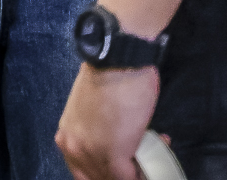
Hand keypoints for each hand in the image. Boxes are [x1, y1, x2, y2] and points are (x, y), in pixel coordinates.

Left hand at [57, 62, 159, 179]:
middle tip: (141, 160)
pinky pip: (130, 177)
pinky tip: (160, 144)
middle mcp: (72, 149)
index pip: (85, 170)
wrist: (119, 60)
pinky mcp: (113, 156)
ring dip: (136, 170)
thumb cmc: (110, 76)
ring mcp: (91, 154)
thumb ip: (95, 133)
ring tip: (153, 150)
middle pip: (98, 177)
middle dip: (123, 172)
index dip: (108, 170)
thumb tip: (114, 141)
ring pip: (113, 179)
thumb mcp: (92, 110)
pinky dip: (146, 169)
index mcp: (66, 137)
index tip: (128, 161)